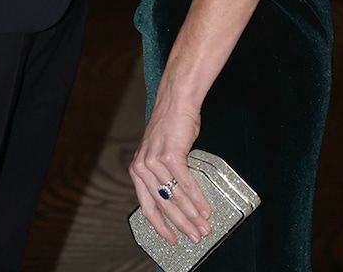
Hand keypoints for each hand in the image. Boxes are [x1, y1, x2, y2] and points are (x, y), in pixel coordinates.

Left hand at [129, 90, 211, 246]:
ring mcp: (155, 161)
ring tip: (205, 226)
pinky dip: (197, 198)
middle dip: (181, 225)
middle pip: (163, 205)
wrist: (175, 102)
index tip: (171, 239)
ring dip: (193, 215)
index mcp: (137, 170)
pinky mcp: (170, 154)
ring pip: (176, 197)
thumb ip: (161, 177)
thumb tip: (177, 203)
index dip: (160, 226)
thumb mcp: (158, 154)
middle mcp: (142, 167)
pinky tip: (205, 208)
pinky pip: (186, 183)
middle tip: (195, 237)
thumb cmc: (170, 128)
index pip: (146, 206)